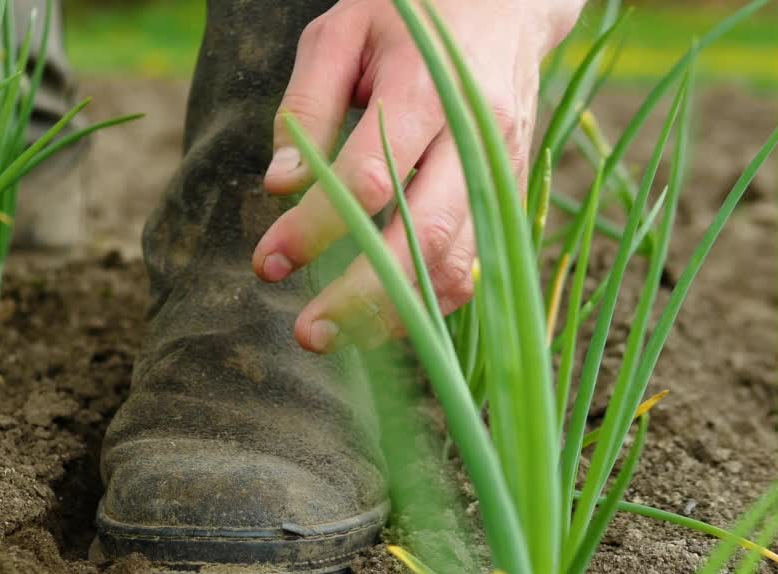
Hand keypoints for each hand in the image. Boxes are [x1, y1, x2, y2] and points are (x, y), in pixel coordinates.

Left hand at [252, 0, 583, 353]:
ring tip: (339, 337)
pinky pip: (478, 267)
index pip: (368, 179)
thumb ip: (307, 106)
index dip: (314, 230)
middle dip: (361, 297)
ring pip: (459, 265)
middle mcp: (476, 137)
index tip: (267, 261)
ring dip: (398, 315)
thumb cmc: (408, 16)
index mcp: (427, 88)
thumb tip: (280, 186)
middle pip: (424, 236)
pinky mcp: (510, 197)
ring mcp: (503, 173)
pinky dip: (432, 304)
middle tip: (307, 334)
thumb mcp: (341, 33)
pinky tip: (382, 318)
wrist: (506, 5)